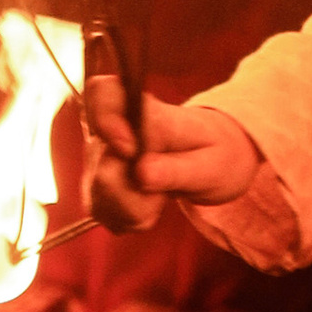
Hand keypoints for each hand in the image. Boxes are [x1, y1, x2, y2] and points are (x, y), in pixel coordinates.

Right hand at [82, 69, 260, 207]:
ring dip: (133, 211)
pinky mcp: (95, 183)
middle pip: (101, 168)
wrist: (211, 159)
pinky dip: (128, 218)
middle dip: (134, 197)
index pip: (102, 93)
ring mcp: (100, 156)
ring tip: (161, 197)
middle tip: (166, 195)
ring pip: (97, 196)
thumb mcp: (212, 163)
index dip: (105, 119)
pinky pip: (101, 211)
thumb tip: (141, 173)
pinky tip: (148, 205)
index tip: (129, 149)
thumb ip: (177, 169)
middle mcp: (113, 128)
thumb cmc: (215, 152)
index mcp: (145, 109)